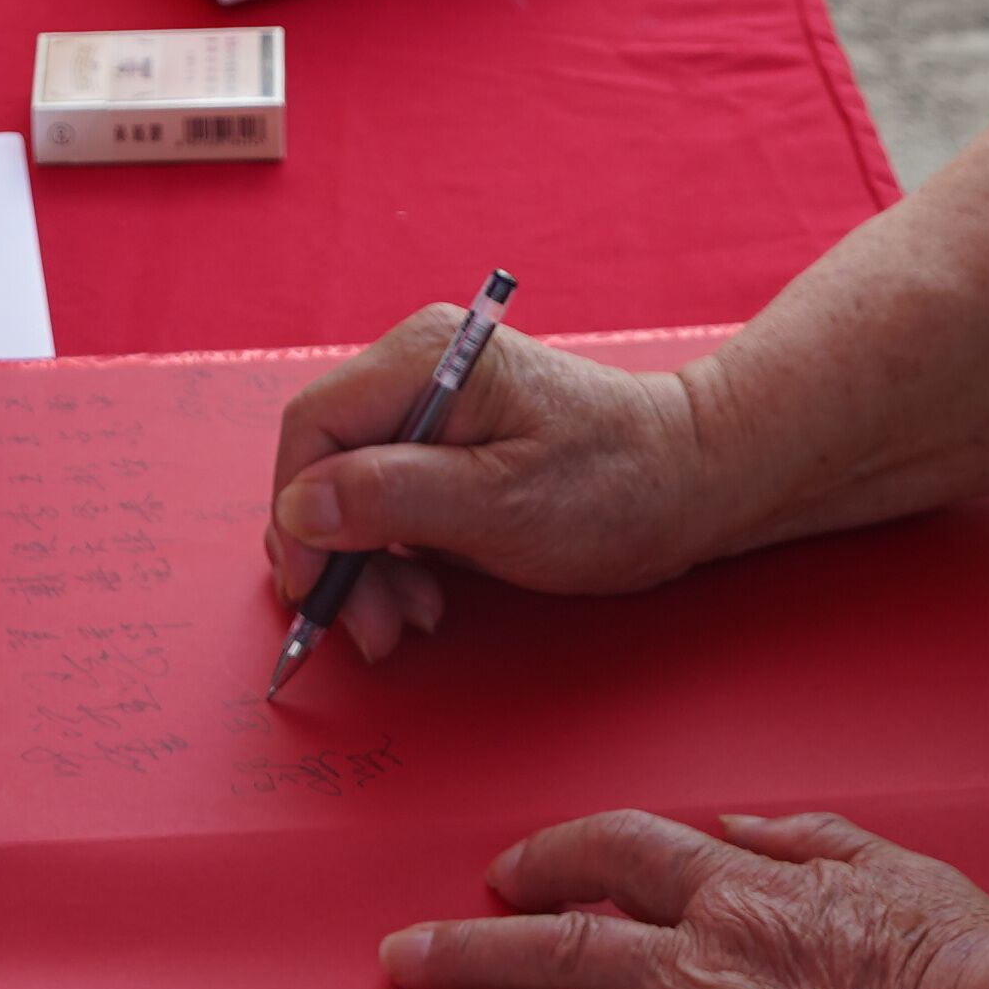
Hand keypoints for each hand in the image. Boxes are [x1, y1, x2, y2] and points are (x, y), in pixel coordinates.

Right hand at [263, 322, 718, 665]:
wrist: (690, 484)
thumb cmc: (615, 486)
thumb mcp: (502, 504)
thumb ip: (393, 499)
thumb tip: (300, 507)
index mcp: (427, 358)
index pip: (314, 427)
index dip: (298, 514)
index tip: (316, 589)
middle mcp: (416, 371)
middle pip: (324, 467)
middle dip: (339, 558)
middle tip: (378, 630)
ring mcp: (428, 412)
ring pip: (346, 498)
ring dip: (366, 571)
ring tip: (414, 619)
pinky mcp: (441, 452)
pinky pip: (382, 508)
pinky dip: (393, 562)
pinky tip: (428, 597)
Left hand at [377, 809, 988, 988]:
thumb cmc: (982, 976)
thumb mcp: (898, 870)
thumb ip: (807, 840)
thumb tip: (736, 827)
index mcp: (749, 897)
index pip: (619, 854)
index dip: (548, 862)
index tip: (500, 876)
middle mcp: (709, 969)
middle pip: (558, 950)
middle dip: (465, 952)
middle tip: (396, 960)